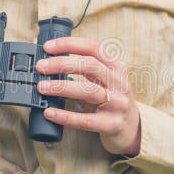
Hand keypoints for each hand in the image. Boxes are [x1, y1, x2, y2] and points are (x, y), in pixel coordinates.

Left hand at [35, 36, 140, 156]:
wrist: (132, 129)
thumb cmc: (112, 100)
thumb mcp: (106, 80)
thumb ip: (86, 70)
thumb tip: (50, 62)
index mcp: (116, 67)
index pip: (92, 47)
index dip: (69, 44)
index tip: (48, 47)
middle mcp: (119, 83)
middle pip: (90, 66)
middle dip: (62, 64)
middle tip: (41, 67)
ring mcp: (118, 104)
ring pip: (89, 91)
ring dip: (62, 87)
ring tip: (42, 87)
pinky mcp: (112, 124)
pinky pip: (86, 120)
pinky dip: (65, 116)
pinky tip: (50, 112)